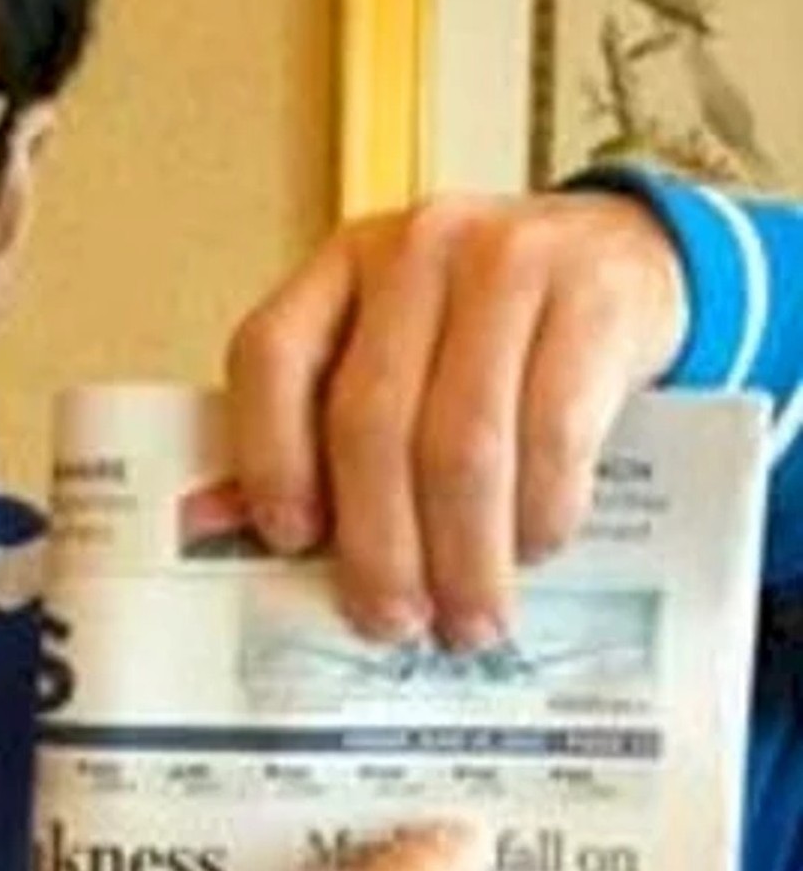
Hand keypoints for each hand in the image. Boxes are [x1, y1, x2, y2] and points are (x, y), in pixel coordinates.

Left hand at [223, 190, 688, 642]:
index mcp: (342, 263)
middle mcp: (417, 249)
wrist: (629, 257)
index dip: (270, 455)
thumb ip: (325, 423)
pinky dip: (540, 510)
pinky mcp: (594, 298)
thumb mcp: (404, 351)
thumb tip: (240, 529)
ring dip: (465, 551)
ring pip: (463, 440)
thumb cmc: (490, 331)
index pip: (272, 354)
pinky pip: (554, 431)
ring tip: (470, 617)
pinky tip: (535, 550)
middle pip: (372, 418)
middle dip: (380, 543)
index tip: (290, 543)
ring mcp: (509, 262)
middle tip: (392, 622)